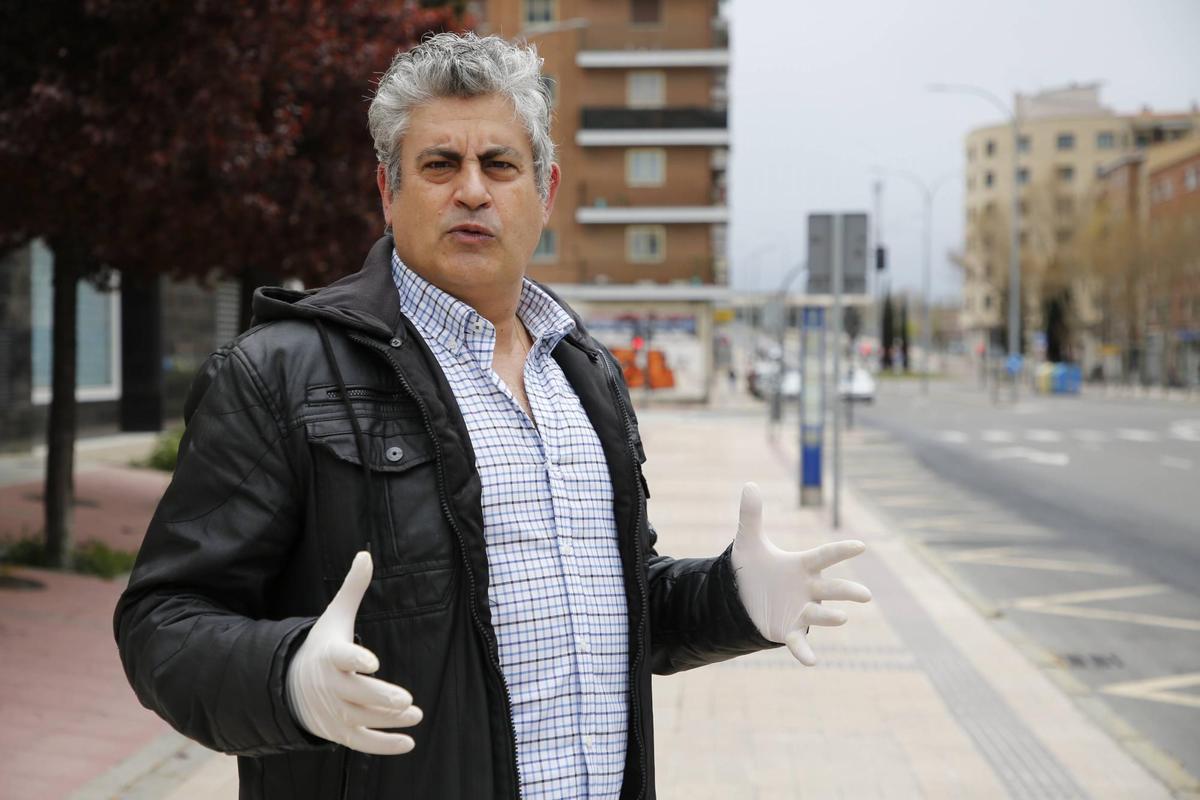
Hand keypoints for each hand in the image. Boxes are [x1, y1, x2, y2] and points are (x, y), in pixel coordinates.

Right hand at [285, 551, 420, 753]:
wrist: (290, 685)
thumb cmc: (321, 647)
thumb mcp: (334, 617)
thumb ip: (353, 589)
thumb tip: (365, 553)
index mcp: (330, 656)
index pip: (341, 657)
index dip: (356, 659)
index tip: (372, 661)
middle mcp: (331, 686)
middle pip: (355, 694)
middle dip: (380, 698)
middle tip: (405, 700)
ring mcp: (334, 712)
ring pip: (362, 719)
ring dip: (389, 720)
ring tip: (415, 713)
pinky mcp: (339, 731)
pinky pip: (361, 743)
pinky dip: (384, 746)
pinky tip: (408, 742)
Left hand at [731, 483, 871, 665]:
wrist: (741, 598)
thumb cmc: (754, 568)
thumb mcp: (748, 542)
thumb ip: (751, 516)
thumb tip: (749, 484)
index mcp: (802, 566)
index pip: (824, 556)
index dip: (841, 550)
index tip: (860, 545)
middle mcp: (808, 589)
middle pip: (832, 589)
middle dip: (848, 591)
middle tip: (865, 595)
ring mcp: (801, 611)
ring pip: (820, 615)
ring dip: (831, 617)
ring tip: (842, 617)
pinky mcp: (790, 630)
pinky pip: (800, 642)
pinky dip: (805, 651)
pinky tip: (811, 662)